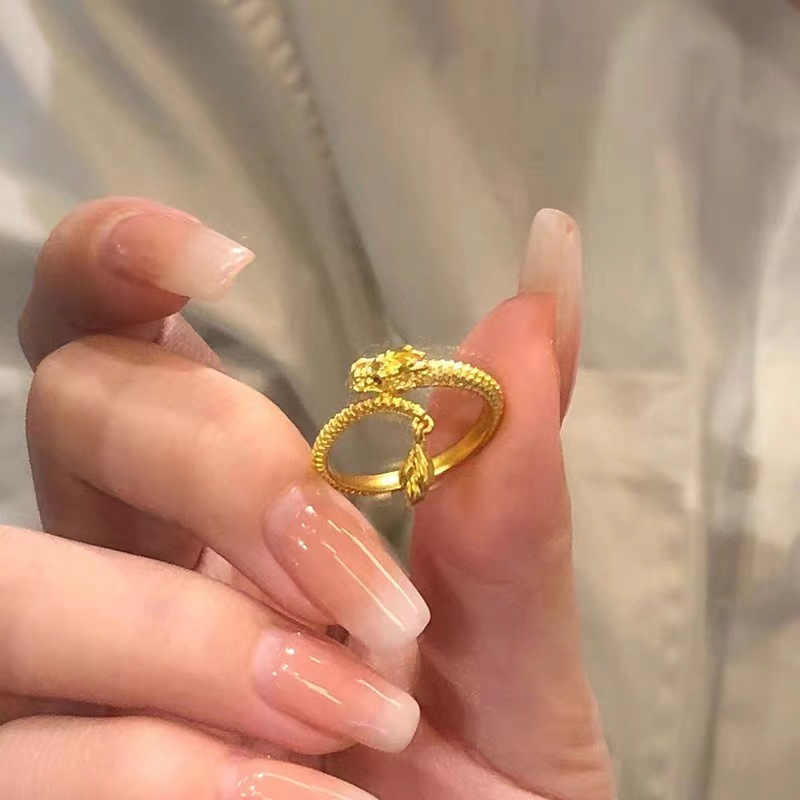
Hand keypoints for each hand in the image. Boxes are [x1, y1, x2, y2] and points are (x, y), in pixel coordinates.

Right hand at [2, 199, 612, 798]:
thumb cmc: (474, 768)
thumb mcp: (507, 625)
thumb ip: (516, 469)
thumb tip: (550, 266)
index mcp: (208, 500)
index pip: (110, 333)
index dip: (123, 259)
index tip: (223, 260)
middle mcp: (114, 559)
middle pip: (77, 408)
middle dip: (224, 468)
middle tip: (364, 591)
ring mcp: (58, 676)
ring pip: (22, 591)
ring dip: (204, 646)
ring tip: (356, 717)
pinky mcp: (40, 783)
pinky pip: (49, 757)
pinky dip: (192, 775)